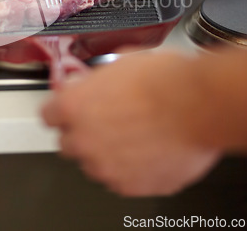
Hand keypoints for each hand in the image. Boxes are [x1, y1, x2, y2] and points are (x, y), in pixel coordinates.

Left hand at [41, 49, 221, 196]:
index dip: (61, 110)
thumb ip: (95, 80)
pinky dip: (130, 168)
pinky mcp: (130, 186)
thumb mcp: (120, 61)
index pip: (48, 115)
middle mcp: (83, 140)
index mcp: (73, 106)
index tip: (69, 109)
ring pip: (94, 163)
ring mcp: (105, 167)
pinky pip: (121, 178)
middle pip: (68, 143)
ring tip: (133, 134)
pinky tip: (148, 149)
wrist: (198, 105)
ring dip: (106, 152)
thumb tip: (92, 82)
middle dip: (82, 133)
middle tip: (106, 121)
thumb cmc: (164, 79)